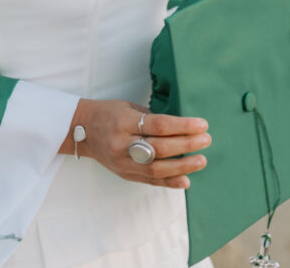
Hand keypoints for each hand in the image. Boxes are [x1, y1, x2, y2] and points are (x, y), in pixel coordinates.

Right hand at [66, 98, 210, 187]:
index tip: (201, 124)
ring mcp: (123, 162)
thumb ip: (151, 118)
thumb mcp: (128, 107)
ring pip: (157, 168)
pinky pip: (150, 180)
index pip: (159, 125)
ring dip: (183, 166)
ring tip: (201, 160)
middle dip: (187, 144)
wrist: (83, 131)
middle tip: (206, 140)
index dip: (183, 126)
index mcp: (124, 121)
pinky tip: (186, 180)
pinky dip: (170, 182)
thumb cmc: (109, 113)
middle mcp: (123, 144)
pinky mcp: (125, 174)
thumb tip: (181, 126)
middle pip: (161, 148)